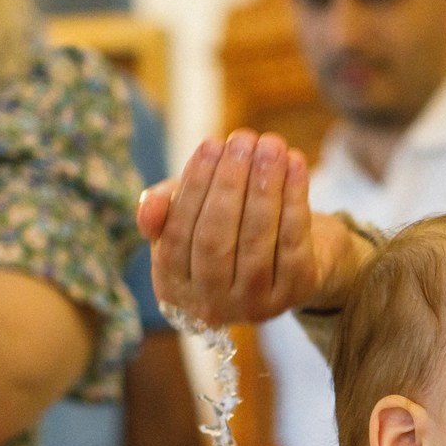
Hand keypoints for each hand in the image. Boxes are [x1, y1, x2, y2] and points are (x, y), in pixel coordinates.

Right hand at [136, 130, 363, 326]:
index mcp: (174, 287)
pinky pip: (292, 243)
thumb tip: (149, 206)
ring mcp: (254, 305)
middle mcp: (211, 305)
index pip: (177, 236)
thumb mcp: (190, 216)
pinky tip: (295, 164)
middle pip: (215, 239)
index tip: (210, 145)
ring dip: (264, 187)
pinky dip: (294, 199)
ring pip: (255, 240)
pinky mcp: (294, 294)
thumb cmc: (228, 229)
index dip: (194, 187)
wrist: (290, 260)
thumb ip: (164, 207)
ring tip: (270, 145)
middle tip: (243, 140)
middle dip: (230, 183)